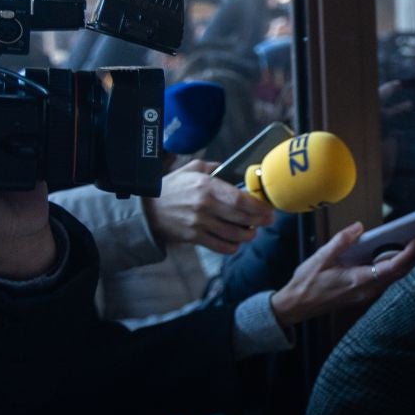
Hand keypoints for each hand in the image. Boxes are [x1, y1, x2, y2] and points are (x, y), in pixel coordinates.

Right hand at [143, 158, 274, 253]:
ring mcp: (199, 224)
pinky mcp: (194, 238)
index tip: (268, 208)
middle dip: (260, 221)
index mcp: (206, 186)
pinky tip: (235, 240)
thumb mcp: (191, 169)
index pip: (239, 199)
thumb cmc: (172, 187)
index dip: (258, 206)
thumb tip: (234, 168)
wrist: (147, 208)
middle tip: (267, 220)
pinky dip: (233, 246)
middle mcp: (204, 206)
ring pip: (234, 235)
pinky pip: (221, 247)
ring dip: (248, 235)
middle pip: (242, 218)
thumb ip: (214, 168)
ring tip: (252, 231)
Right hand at [269, 222, 414, 328]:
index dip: (408, 254)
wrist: (296, 306)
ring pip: (393, 278)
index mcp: (358, 280)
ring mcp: (365, 294)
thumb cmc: (306, 283)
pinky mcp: (362, 294)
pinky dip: (393, 267)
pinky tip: (394, 255)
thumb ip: (341, 241)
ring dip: (406, 263)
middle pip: (398, 274)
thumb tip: (359, 227)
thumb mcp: (320, 258)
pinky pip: (384, 280)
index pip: (391, 267)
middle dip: (414, 257)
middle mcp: (366, 290)